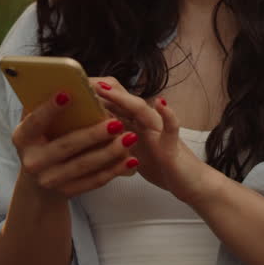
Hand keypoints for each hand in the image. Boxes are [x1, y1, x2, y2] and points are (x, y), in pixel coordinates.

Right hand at [11, 90, 139, 199]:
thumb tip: (61, 79)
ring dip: (110, 152)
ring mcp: (48, 180)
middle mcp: (32, 161)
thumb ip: (44, 105)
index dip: (50, 109)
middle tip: (116, 122)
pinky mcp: (66, 192)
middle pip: (65, 146)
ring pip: (83, 165)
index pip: (35, 121)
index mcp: (22, 137)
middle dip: (93, 134)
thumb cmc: (43, 141)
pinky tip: (130, 159)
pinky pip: (93, 182)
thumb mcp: (37, 125)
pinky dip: (114, 170)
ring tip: (130, 137)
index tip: (68, 93)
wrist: (38, 184)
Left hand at [93, 77, 217, 205]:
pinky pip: (172, 128)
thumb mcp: (133, 154)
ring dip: (124, 99)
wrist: (191, 184)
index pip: (113, 104)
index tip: (72, 87)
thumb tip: (90, 136)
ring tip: (106, 89)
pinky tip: (163, 103)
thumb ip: (117, 142)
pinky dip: (168, 115)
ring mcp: (160, 132)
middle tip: (81, 81)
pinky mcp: (173, 146)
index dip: (95, 95)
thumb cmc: (162, 167)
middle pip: (123, 101)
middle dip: (103, 91)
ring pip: (142, 110)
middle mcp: (147, 123)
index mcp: (135, 125)